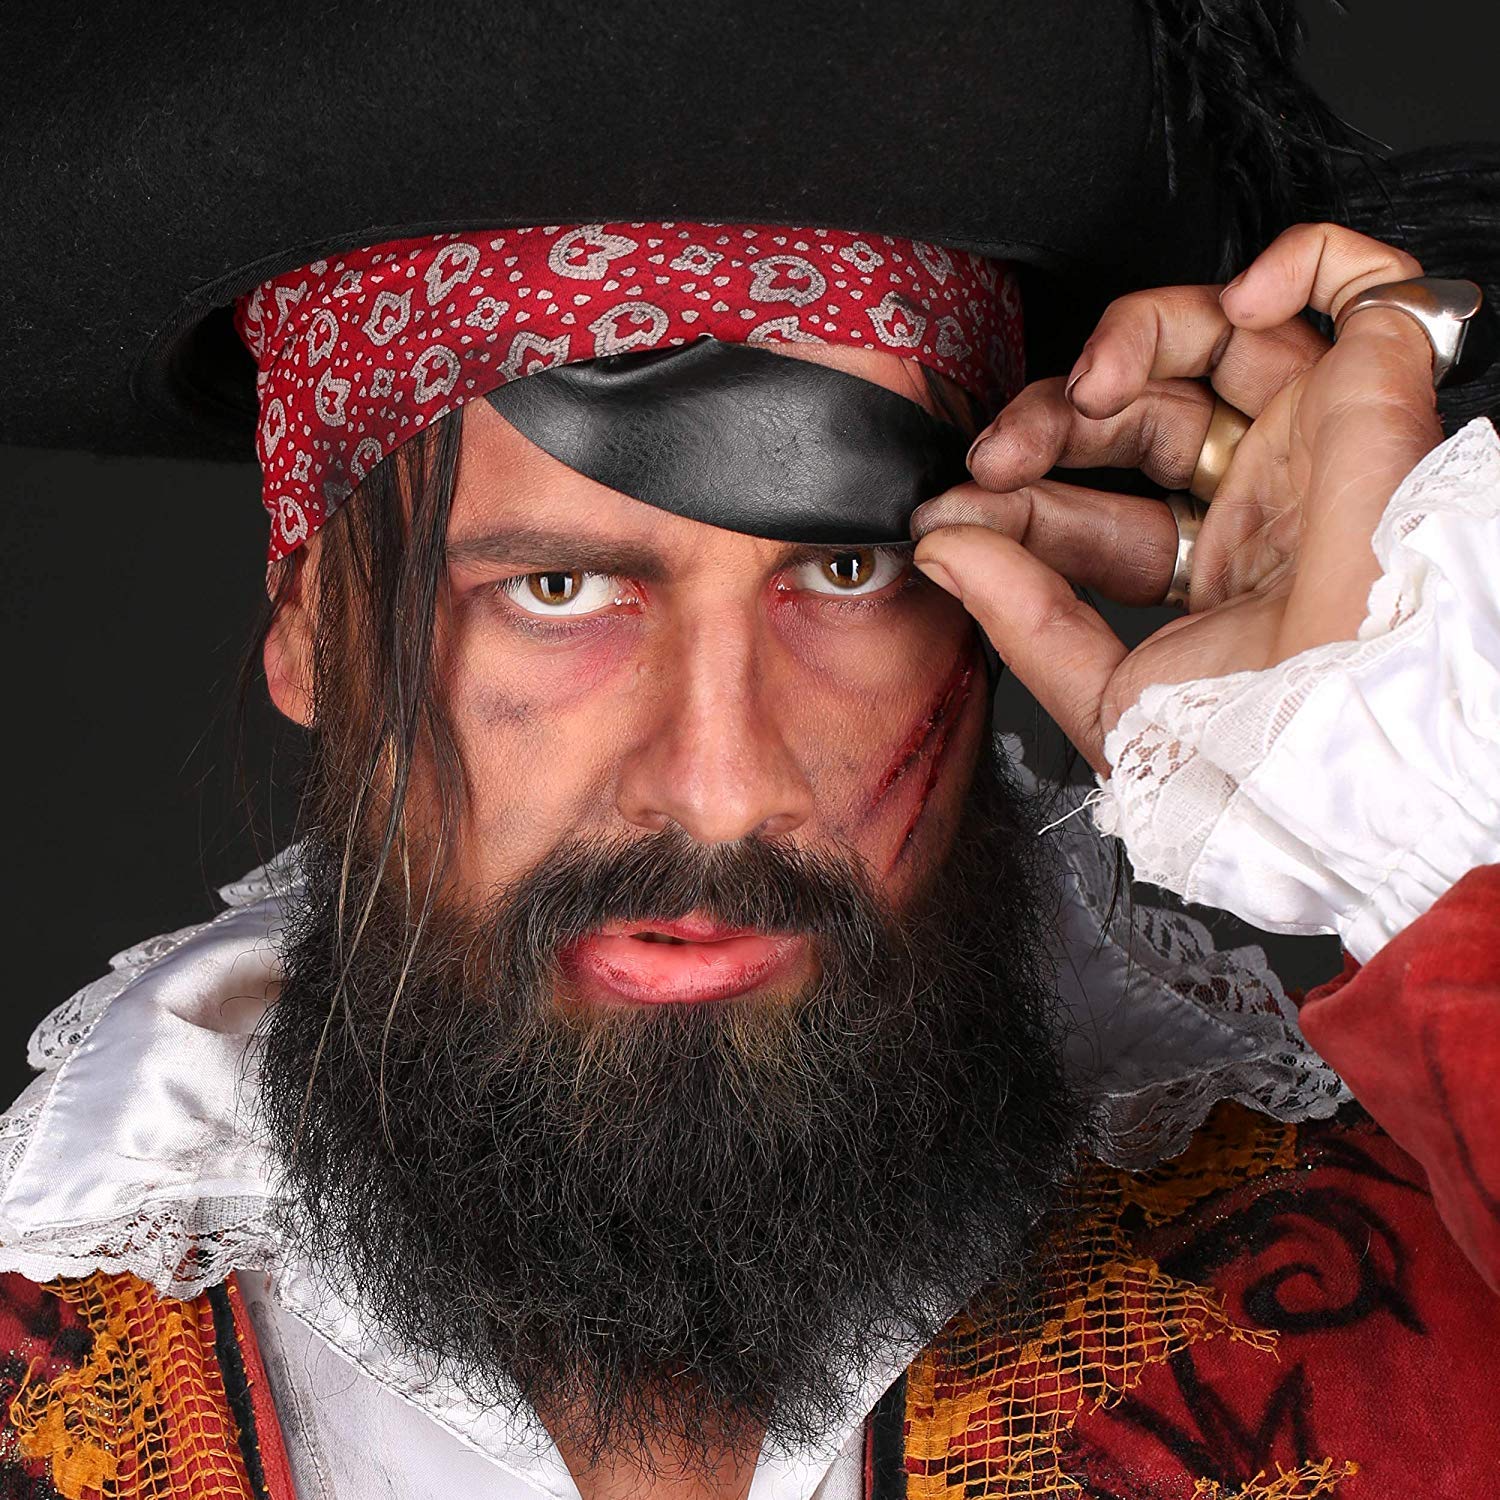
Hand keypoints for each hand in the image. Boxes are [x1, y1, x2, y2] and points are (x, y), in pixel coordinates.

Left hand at [911, 223, 1446, 773]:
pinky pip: (1351, 281)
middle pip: (1136, 418)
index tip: (952, 512)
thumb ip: (1020, 619)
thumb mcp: (1106, 695)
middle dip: (1050, 424)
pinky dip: (1293, 260)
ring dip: (1124, 340)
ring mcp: (1312, 440)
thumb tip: (942, 554)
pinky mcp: (1373, 385)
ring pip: (1208, 340)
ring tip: (1090, 389)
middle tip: (997, 456)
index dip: (1019, 501)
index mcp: (1209, 573)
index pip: (1095, 511)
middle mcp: (1258, 501)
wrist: (1355, 727)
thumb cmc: (1260, 735)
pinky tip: (1231, 307)